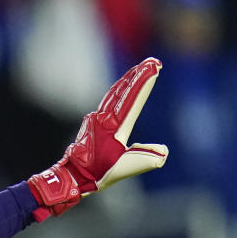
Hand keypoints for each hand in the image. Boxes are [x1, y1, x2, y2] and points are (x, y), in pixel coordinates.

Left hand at [28, 57, 168, 220]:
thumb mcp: (123, 168)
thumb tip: (163, 152)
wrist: (73, 176)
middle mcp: (102, 118)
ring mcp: (96, 119)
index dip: (143, 82)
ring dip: (127, 81)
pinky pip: (109, 101)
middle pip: (122, 91)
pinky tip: (121, 88)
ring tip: (139, 69)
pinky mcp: (94, 123)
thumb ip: (144, 159)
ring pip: (114, 94)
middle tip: (152, 61)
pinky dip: (118, 91)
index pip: (131, 100)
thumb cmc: (96, 172)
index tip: (154, 66)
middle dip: (137, 75)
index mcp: (112, 126)